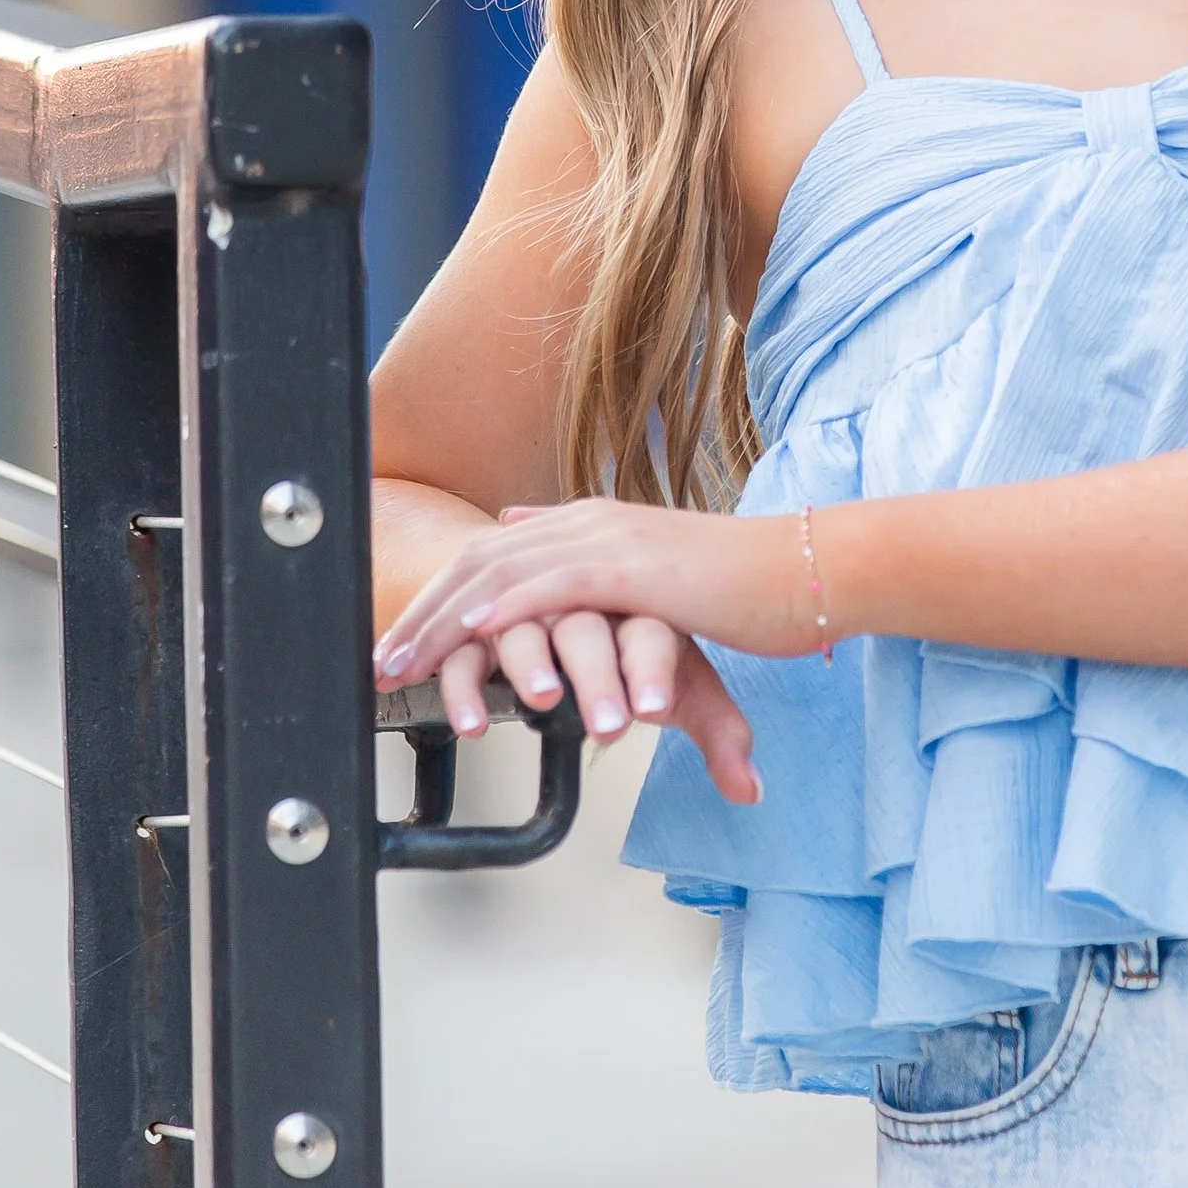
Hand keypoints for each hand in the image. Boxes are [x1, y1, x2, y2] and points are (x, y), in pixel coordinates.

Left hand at [379, 501, 801, 804]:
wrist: (811, 570)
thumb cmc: (748, 590)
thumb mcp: (661, 582)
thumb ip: (602, 574)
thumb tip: (546, 559)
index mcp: (591, 526)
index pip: (492, 558)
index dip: (438, 599)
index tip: (400, 643)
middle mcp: (589, 523)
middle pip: (477, 563)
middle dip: (419, 614)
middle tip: (376, 662)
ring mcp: (609, 540)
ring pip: (500, 576)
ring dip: (441, 623)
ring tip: (400, 664)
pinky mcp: (633, 568)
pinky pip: (552, 587)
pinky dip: (504, 612)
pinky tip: (471, 639)